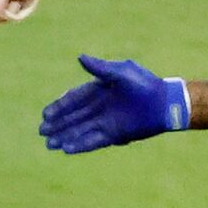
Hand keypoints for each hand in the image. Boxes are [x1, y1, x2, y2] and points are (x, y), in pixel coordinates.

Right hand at [40, 54, 190, 153]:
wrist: (165, 102)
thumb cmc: (145, 84)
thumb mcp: (121, 72)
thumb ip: (100, 68)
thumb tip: (80, 57)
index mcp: (99, 90)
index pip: (74, 99)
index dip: (60, 107)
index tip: (45, 114)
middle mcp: (100, 108)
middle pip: (74, 118)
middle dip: (58, 124)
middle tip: (42, 132)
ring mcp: (106, 122)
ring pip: (80, 131)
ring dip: (65, 137)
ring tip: (49, 145)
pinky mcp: (114, 134)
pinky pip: (93, 141)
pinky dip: (80, 145)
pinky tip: (66, 150)